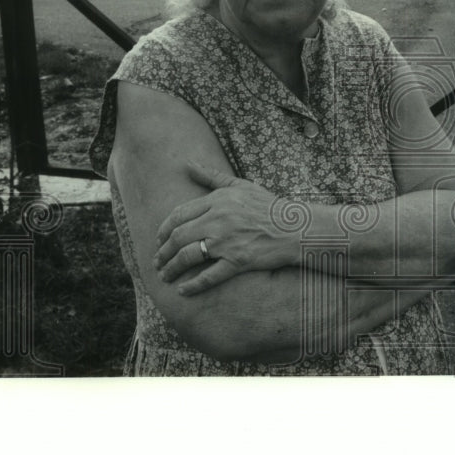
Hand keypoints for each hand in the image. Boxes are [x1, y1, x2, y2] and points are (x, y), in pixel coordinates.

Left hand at [154, 162, 295, 295]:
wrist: (296, 227)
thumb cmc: (269, 206)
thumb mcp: (241, 185)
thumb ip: (212, 176)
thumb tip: (187, 163)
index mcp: (217, 200)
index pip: (178, 215)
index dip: (163, 230)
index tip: (159, 240)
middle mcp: (218, 220)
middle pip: (178, 237)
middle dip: (162, 252)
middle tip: (157, 262)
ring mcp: (227, 241)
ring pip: (188, 256)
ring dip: (172, 268)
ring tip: (165, 276)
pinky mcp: (238, 261)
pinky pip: (209, 276)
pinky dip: (193, 285)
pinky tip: (183, 290)